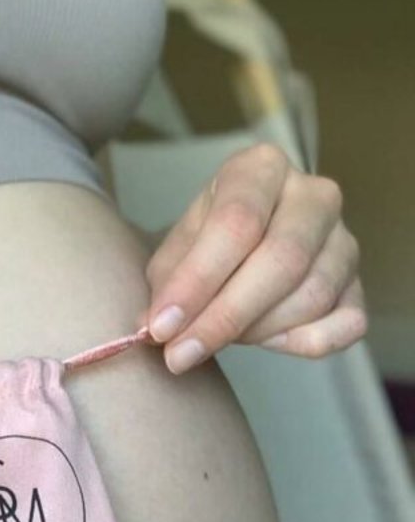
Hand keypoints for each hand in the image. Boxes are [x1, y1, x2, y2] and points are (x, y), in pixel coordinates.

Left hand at [136, 143, 367, 373]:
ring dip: (256, 330)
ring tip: (216, 335)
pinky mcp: (361, 284)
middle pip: (282, 260)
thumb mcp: (176, 249)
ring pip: (312, 296)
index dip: (197, 280)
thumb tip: (160, 328)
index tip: (162, 327)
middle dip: (225, 316)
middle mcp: (314, 194)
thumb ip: (169, 284)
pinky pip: (346, 325)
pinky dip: (301, 343)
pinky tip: (265, 339)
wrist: (241, 246)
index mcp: (261, 168)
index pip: (236, 223)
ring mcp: (345, 239)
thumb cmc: (206, 243)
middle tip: (181, 353)